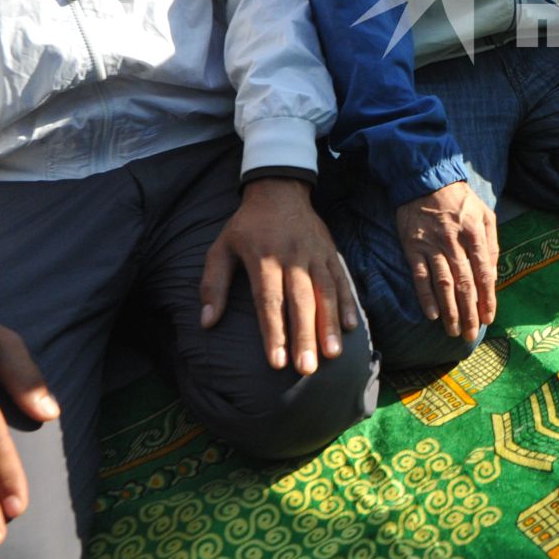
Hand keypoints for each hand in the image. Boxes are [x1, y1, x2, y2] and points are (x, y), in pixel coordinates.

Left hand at [200, 178, 355, 374]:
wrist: (279, 189)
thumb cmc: (246, 226)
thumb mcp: (220, 248)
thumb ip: (213, 285)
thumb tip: (206, 322)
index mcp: (263, 259)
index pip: (269, 301)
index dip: (274, 332)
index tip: (277, 362)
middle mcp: (291, 258)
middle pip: (300, 302)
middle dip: (305, 337)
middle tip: (307, 368)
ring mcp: (314, 254)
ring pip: (325, 292)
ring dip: (330, 324)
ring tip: (333, 353)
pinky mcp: (329, 252)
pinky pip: (341, 279)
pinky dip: (348, 302)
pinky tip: (352, 326)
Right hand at [396, 181, 498, 342]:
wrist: (426, 180)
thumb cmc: (460, 200)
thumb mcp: (485, 215)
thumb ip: (491, 244)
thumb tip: (492, 275)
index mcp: (476, 233)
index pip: (484, 273)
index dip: (487, 299)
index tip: (488, 318)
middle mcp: (454, 242)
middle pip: (464, 284)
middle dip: (469, 313)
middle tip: (470, 334)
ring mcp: (432, 245)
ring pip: (443, 284)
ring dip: (449, 311)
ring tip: (453, 331)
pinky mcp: (413, 247)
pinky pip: (420, 276)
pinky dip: (425, 296)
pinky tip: (432, 314)